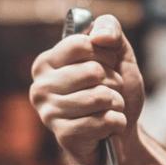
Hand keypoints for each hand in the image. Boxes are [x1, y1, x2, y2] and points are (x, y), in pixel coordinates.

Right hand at [29, 13, 144, 164]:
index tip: (105, 65)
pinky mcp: (63, 135)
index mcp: (47, 62)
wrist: (124, 132)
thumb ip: (109, 29)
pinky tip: (107, 127)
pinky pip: (104, 121)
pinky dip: (117, 122)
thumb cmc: (115, 90)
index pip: (82, 44)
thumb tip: (98, 36)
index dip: (105, 54)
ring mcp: (49, 112)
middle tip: (108, 92)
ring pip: (100, 97)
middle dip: (113, 82)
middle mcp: (41, 86)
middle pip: (92, 71)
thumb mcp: (118, 52)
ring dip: (116, 103)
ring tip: (108, 109)